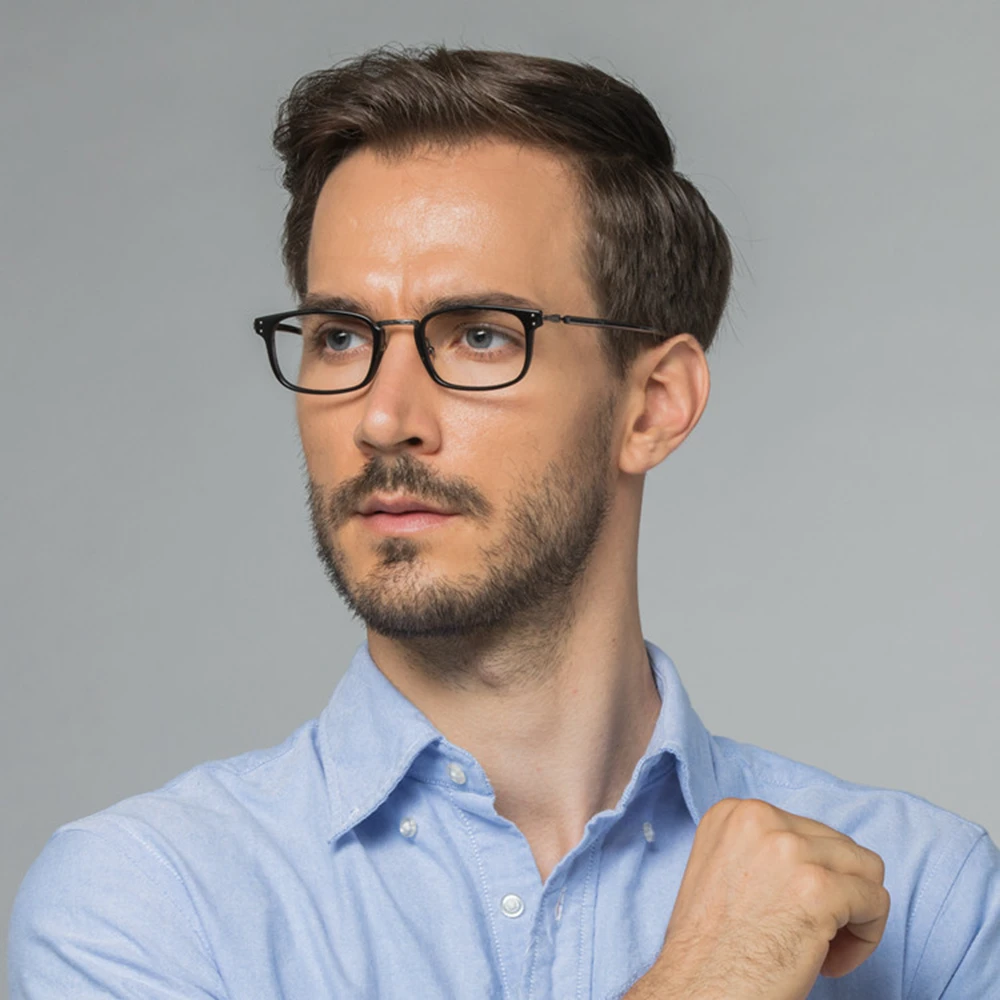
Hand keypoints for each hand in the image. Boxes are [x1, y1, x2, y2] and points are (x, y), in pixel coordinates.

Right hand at [648, 797, 889, 999]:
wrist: (699, 991)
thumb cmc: (709, 951)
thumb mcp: (722, 872)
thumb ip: (761, 850)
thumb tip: (814, 856)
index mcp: (733, 813)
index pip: (807, 830)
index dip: (809, 878)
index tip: (789, 912)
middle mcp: (759, 819)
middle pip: (841, 848)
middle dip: (836, 895)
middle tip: (807, 936)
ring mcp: (789, 850)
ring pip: (866, 871)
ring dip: (853, 915)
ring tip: (822, 948)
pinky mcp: (819, 888)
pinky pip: (876, 903)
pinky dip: (864, 940)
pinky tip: (828, 964)